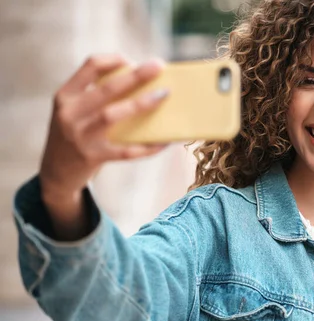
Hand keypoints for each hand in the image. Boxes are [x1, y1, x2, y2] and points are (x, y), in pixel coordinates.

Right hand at [40, 54, 168, 201]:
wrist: (56, 173)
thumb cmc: (74, 135)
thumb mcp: (74, 111)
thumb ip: (95, 97)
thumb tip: (141, 82)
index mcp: (65, 96)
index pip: (89, 66)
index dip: (113, 60)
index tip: (133, 61)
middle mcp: (69, 114)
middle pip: (106, 89)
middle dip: (135, 76)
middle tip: (158, 66)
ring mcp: (80, 137)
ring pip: (112, 115)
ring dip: (141, 103)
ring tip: (163, 95)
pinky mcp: (93, 157)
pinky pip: (126, 151)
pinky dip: (147, 146)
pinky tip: (165, 141)